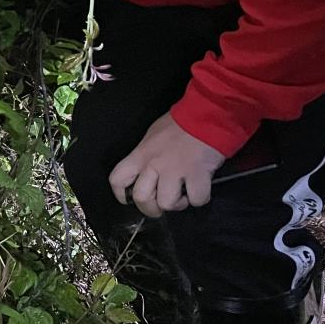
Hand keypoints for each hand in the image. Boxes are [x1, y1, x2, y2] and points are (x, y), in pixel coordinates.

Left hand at [108, 112, 224, 217]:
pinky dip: (200, 198)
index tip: (130, 199)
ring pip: (167, 203)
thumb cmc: (180, 123)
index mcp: (140, 154)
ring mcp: (175, 170)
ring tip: (184, 194)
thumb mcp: (153, 135)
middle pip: (141, 198)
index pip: (117, 180)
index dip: (121, 195)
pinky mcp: (198, 174)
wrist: (207, 114)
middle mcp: (154, 164)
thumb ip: (147, 155)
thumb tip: (147, 172)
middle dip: (151, 209)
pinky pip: (196, 199)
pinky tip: (201, 188)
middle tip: (162, 204)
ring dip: (177, 204)